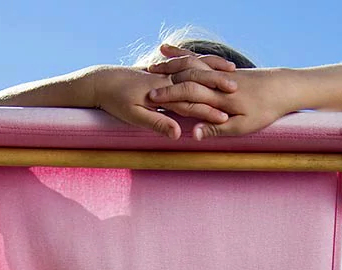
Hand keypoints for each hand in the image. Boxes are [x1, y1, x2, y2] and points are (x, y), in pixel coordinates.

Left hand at [92, 63, 233, 138]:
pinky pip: (184, 63)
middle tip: (240, 91)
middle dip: (219, 86)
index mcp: (163, 91)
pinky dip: (198, 63)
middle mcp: (167, 79)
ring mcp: (164, 73)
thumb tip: (178, 134)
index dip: (210, 111)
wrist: (101, 82)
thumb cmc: (116, 101)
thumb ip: (158, 124)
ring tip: (231, 73)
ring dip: (212, 71)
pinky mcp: (160, 71)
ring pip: (195, 68)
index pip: (193, 101)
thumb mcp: (134, 116)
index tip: (227, 118)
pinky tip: (209, 65)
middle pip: (199, 81)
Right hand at [146, 67, 292, 139]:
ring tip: (150, 65)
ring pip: (189, 64)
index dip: (168, 96)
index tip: (150, 99)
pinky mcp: (222, 68)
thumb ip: (215, 129)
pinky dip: (182, 54)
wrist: (283, 87)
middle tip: (142, 84)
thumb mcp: (242, 127)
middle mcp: (216, 82)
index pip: (188, 94)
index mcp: (219, 98)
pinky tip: (167, 50)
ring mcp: (219, 72)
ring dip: (169, 64)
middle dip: (163, 81)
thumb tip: (192, 134)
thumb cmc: (265, 110)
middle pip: (184, 78)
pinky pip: (198, 58)